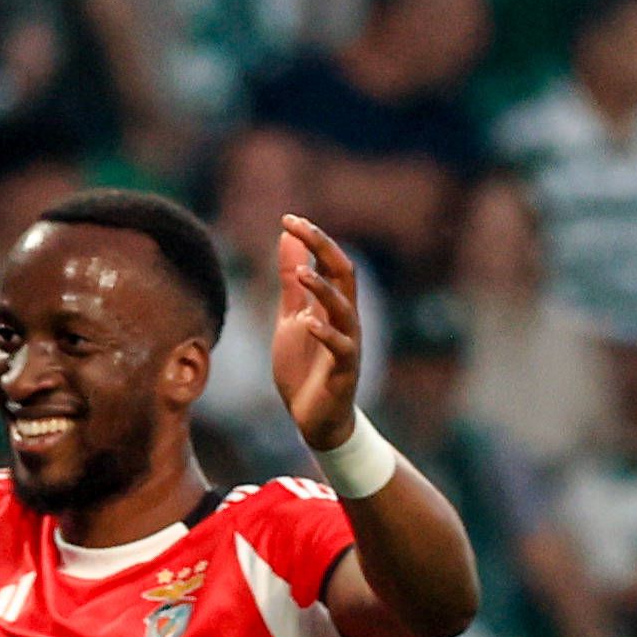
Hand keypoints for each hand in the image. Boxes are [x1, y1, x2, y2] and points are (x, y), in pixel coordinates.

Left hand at [269, 213, 363, 448]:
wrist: (313, 418)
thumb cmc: (305, 366)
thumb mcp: (291, 318)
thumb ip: (292, 283)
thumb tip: (288, 240)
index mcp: (332, 304)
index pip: (330, 262)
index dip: (312, 239)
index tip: (288, 218)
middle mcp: (346, 319)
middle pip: (344, 274)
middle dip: (323, 248)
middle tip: (300, 227)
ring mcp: (348, 344)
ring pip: (345, 309)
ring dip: (325, 290)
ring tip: (303, 273)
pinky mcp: (345, 371)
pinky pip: (341, 349)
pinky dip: (325, 334)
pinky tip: (308, 323)